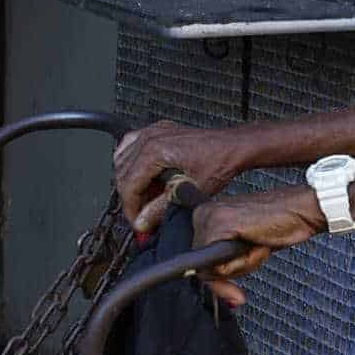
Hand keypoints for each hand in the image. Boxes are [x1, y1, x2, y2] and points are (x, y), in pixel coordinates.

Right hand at [112, 120, 249, 227]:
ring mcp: (152, 131)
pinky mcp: (157, 131)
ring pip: (121, 160)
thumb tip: (142, 222)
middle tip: (142, 216)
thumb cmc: (219, 162)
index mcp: (154, 150)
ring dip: (129, 181)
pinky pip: (130, 146)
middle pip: (121, 173)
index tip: (137, 223)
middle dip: (130, 198)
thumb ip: (160, 209)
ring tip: (144, 198)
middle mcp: (150, 137)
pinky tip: (142, 175)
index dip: (130, 208)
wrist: (233, 146)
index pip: (128, 185)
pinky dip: (131, 163)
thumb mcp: (188, 191)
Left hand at [185, 184, 322, 303]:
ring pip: (210, 269)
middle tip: (257, 253)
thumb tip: (213, 287)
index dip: (217, 280)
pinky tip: (258, 245)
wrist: (300, 210)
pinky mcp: (218, 224)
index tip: (234, 294)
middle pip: (201, 268)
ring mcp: (208, 217)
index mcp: (206, 217)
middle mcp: (202, 214)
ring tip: (259, 245)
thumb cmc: (278, 227)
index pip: (197, 261)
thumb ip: (225, 265)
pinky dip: (242, 264)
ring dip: (241, 267)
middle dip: (232, 272)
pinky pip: (220, 265)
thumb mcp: (244, 251)